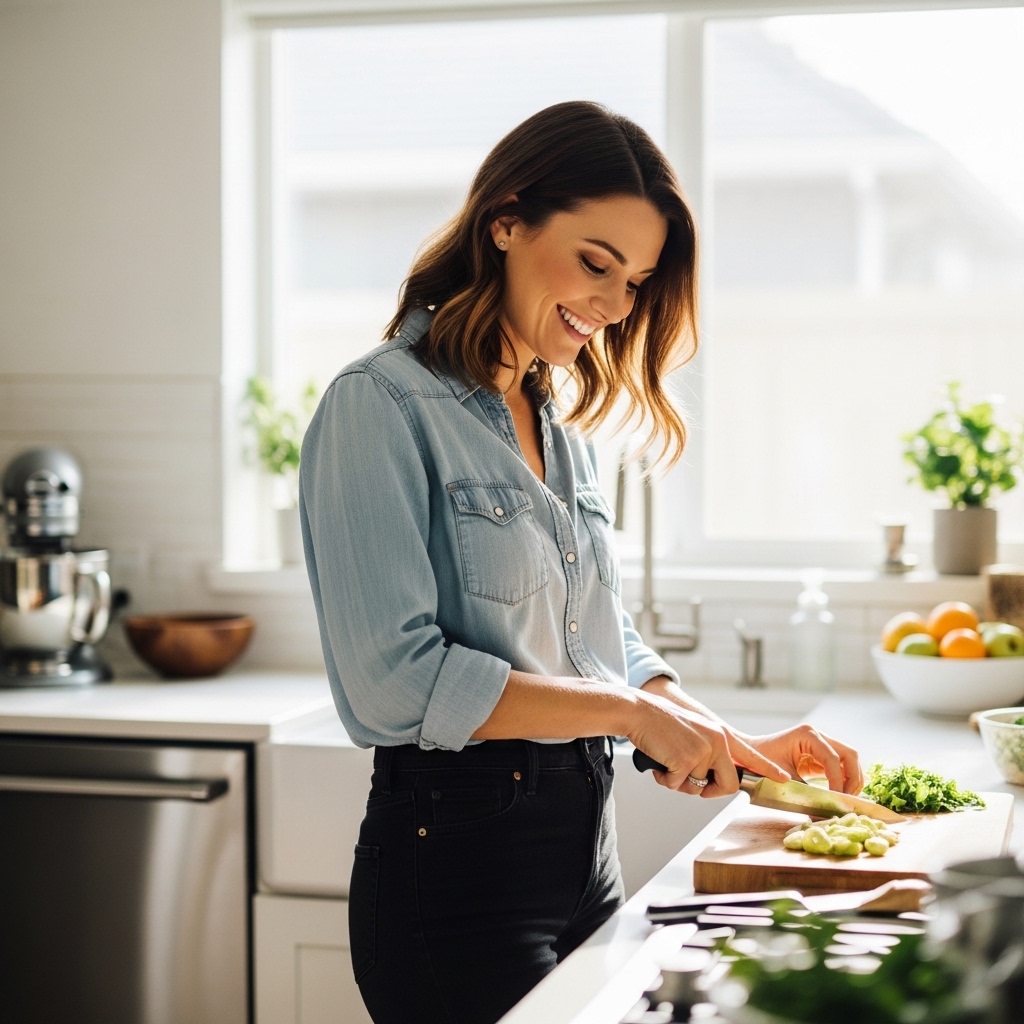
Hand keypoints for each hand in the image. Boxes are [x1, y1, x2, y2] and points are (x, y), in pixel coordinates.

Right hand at [629, 691, 790, 797]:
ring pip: (696, 788)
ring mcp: (702, 752)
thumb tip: (710, 777)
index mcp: (720, 734)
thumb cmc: (661, 723)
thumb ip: (708, 750)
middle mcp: (717, 742)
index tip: (784, 778)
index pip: (751, 755)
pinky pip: (677, 786)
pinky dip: (665, 779)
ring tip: (667, 761)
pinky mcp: (685, 761)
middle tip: (689, 782)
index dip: (768, 769)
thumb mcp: (694, 732)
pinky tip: (659, 761)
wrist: (639, 711)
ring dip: (678, 782)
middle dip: (709, 791)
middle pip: (728, 785)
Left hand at [735, 724, 863, 794]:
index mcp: (807, 734)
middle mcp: (817, 735)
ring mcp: (820, 743)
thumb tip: (820, 817)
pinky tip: (840, 795)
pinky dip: (844, 779)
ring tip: (844, 799)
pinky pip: (840, 766)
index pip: (832, 758)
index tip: (837, 799)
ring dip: (851, 779)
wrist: (747, 754)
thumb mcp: (781, 778)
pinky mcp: (819, 755)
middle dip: (852, 778)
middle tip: (847, 800)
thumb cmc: (759, 762)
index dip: (838, 780)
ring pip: (849, 760)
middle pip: (849, 754)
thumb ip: (802, 793)